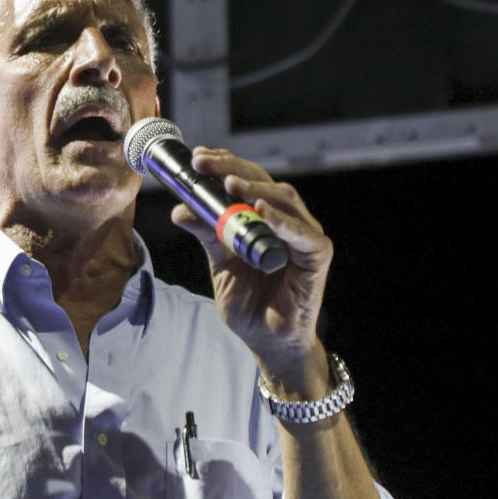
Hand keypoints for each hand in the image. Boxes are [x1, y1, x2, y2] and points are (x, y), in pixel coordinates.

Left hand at [170, 148, 332, 385]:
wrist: (268, 341)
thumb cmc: (249, 302)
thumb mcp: (220, 263)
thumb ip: (207, 234)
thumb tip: (180, 210)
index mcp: (263, 217)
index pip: (246, 179)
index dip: (225, 163)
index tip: (197, 157)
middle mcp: (287, 220)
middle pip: (263, 182)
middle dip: (232, 169)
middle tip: (204, 163)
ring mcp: (304, 235)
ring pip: (283, 199)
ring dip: (255, 189)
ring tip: (230, 185)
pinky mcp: (317, 255)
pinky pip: (301, 233)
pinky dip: (280, 221)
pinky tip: (260, 212)